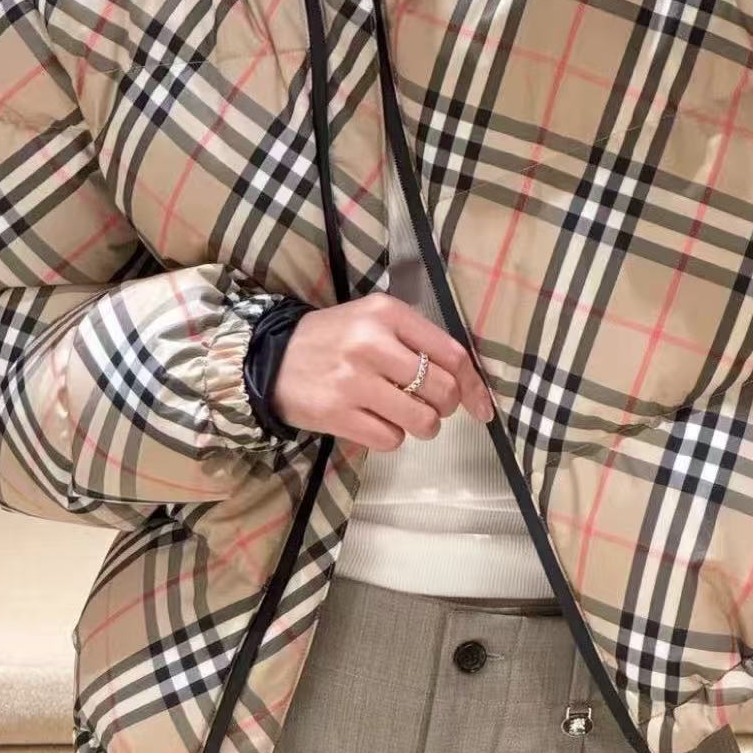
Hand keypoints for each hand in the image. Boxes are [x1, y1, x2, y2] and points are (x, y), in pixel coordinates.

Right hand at [270, 291, 496, 449]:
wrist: (272, 359)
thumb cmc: (334, 340)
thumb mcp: (374, 321)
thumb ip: (419, 342)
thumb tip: (468, 386)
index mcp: (387, 314)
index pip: (452, 354)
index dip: (473, 386)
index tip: (481, 407)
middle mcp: (371, 344)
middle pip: (441, 390)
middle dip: (444, 408)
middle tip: (430, 407)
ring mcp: (353, 381)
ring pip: (421, 420)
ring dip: (421, 426)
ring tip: (405, 417)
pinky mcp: (337, 414)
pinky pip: (390, 439)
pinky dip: (391, 437)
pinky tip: (375, 422)